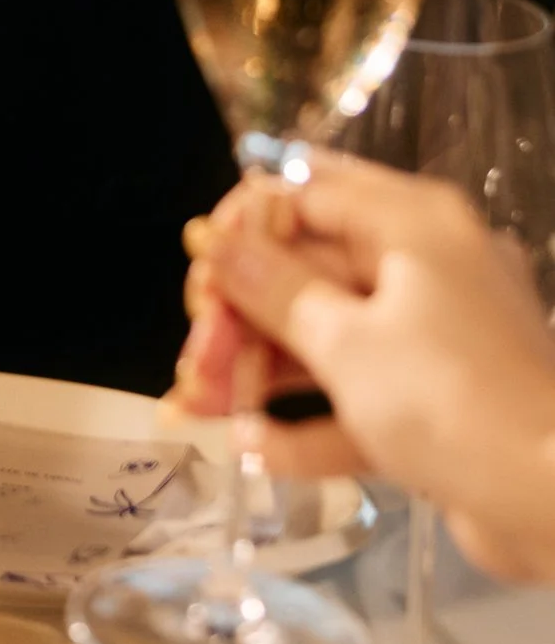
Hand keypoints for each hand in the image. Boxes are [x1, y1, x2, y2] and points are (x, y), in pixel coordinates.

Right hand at [176, 154, 554, 578]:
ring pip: (328, 338)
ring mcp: (435, 339)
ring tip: (196, 408)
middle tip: (195, 358)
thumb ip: (272, 289)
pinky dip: (309, 423)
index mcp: (413, 224)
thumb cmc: (449, 399)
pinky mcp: (438, 406)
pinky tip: (255, 450)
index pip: (308, 192)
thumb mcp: (345, 340)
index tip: (200, 268)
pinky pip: (359, 398)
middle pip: (311, 270)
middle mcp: (426, 268)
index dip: (245, 226)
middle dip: (242, 315)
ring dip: (261, 372)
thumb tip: (216, 242)